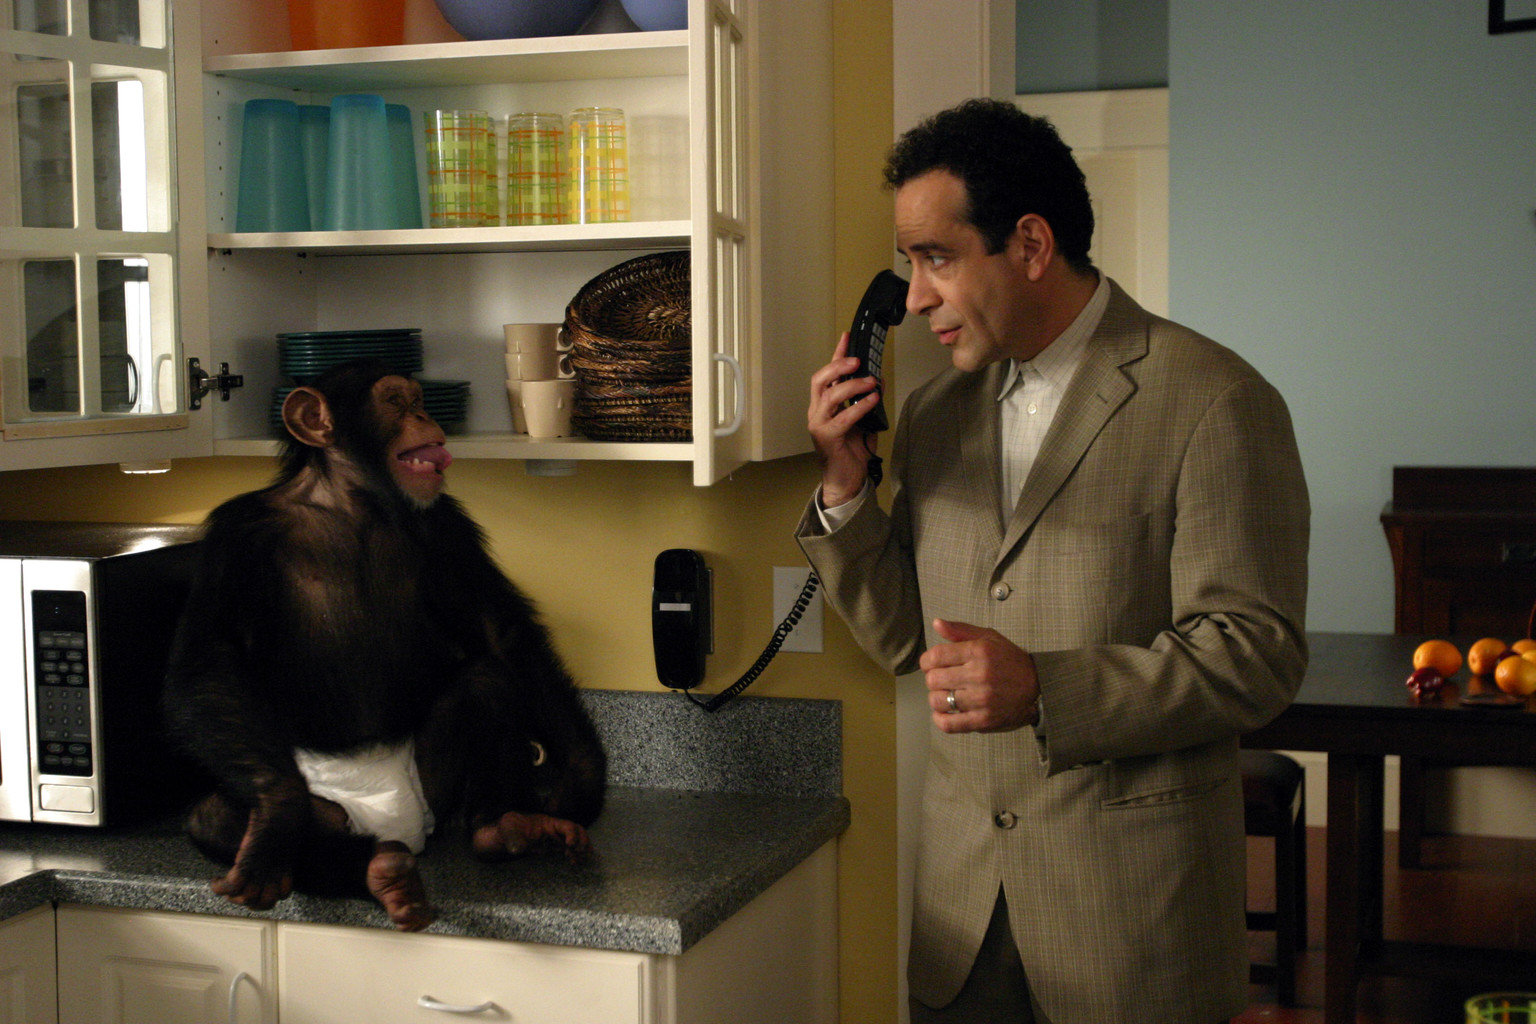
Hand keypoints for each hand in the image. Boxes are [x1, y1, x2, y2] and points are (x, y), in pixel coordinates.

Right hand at [807, 332, 881, 507]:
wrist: (846, 481)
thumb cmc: (852, 451)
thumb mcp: (862, 420)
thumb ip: (866, 401)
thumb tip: (877, 380)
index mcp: (823, 405)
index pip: (827, 374)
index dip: (837, 354)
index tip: (848, 336)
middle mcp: (817, 412)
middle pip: (820, 380)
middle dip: (838, 365)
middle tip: (858, 359)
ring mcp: (819, 425)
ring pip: (830, 396)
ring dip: (852, 384)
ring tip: (871, 381)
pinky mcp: (827, 438)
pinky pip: (843, 417)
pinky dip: (859, 406)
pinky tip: (873, 400)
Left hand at [919, 619, 1039, 733]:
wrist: (1038, 686)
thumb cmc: (1010, 660)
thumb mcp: (989, 638)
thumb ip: (960, 630)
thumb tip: (936, 624)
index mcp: (979, 651)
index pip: (936, 656)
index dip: (927, 661)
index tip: (931, 664)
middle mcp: (979, 675)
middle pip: (933, 679)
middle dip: (933, 679)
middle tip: (943, 679)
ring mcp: (981, 700)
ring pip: (938, 701)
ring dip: (937, 698)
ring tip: (946, 694)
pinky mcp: (983, 720)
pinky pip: (948, 724)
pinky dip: (940, 719)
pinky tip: (945, 712)